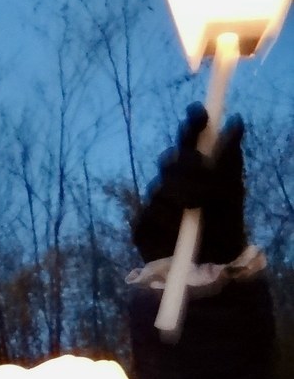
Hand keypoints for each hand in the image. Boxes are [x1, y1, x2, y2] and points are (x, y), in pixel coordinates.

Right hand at [131, 102, 246, 264]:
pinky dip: (168, 218)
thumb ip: (229, 159)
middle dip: (189, 166)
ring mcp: (155, 203)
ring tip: (196, 207)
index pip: (189, 138)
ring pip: (161, 186)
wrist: (213, 264)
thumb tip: (236, 121)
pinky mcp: (142, 225)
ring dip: (182, 194)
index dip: (192, 123)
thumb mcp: (233, 191)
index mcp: (195, 170)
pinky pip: (150, 213)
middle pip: (170, 159)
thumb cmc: (225, 226)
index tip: (199, 114)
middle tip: (205, 173)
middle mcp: (172, 182)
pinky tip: (178, 228)